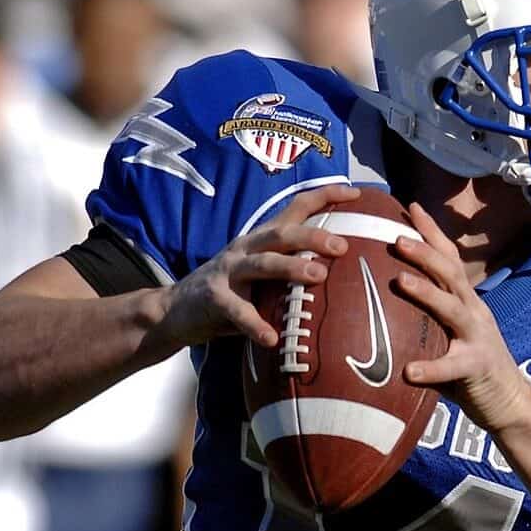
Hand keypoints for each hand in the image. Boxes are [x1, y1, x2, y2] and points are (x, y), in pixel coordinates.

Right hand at [152, 185, 357, 348]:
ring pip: (262, 264)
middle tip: (342, 245)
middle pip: (281, 234)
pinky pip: (237, 311)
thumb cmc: (232, 292)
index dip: (325, 196)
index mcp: (262, 239)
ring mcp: (228, 271)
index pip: (296, 208)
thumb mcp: (263, 274)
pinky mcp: (213, 298)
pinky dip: (255, 325)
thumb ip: (292, 268)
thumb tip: (346, 274)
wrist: (174, 310)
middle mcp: (246, 248)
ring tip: (318, 276)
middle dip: (313, 236)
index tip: (356, 192)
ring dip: (291, 268)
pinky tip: (272, 338)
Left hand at [391, 203, 530, 431]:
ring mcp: (478, 337)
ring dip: (426, 292)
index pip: (449, 258)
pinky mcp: (477, 367)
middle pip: (451, 274)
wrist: (508, 402)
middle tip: (396, 237)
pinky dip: (431, 367)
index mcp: (466, 301)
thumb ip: (423, 318)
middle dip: (425, 253)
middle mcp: (473, 312)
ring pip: (453, 308)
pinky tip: (409, 370)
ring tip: (400, 281)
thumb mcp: (448, 334)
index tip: (410, 206)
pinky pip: (453, 365)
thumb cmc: (468, 369)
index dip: (432, 232)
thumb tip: (377, 303)